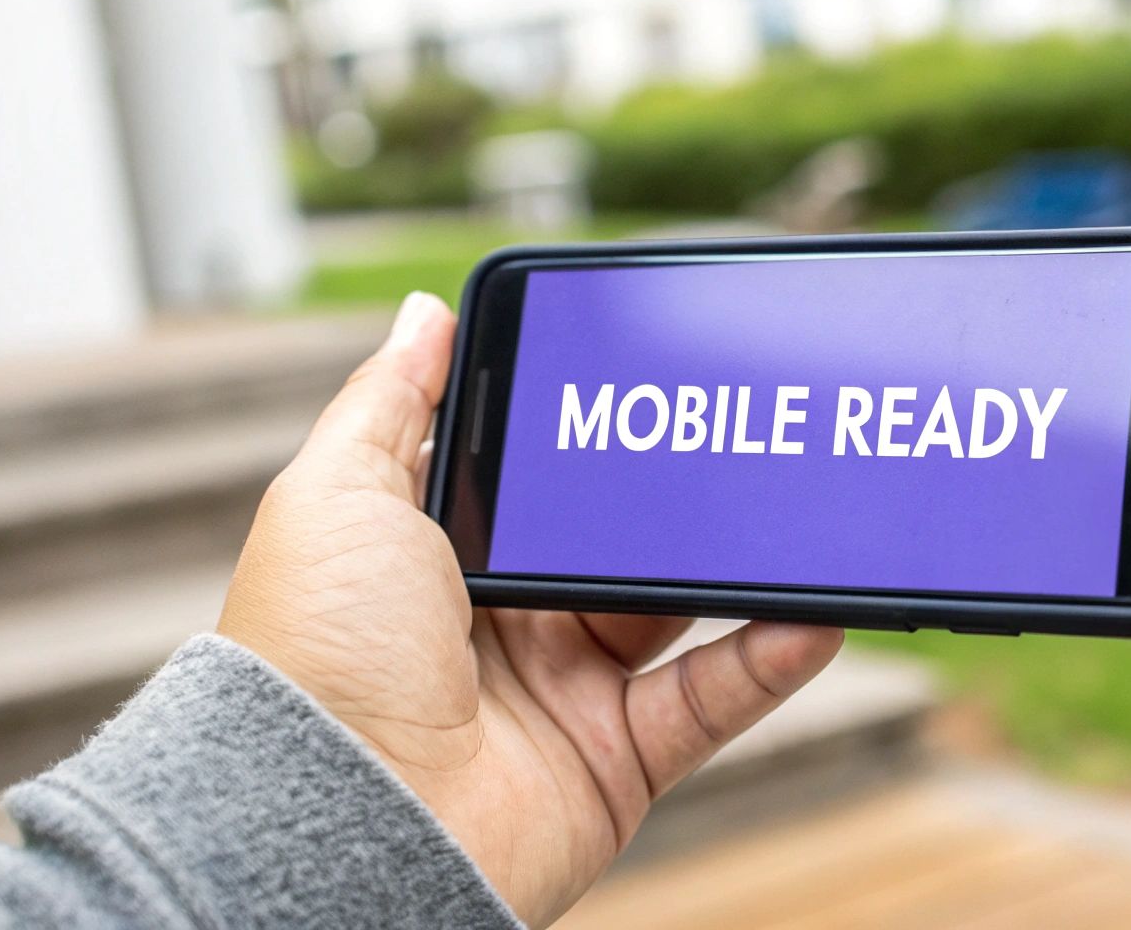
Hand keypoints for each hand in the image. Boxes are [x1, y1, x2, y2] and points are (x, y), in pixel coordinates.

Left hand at [218, 292, 843, 927]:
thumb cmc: (318, 652)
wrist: (345, 819)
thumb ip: (393, 400)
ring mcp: (564, 691)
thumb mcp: (337, 494)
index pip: (531, 477)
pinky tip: (812, 611)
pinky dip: (767, 658)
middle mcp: (505, 621)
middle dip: (676, 494)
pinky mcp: (615, 761)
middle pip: (615, 540)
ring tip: (800, 512)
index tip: (648, 377)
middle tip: (742, 434)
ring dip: (740, 569)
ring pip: (677, 614)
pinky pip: (708, 700)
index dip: (585, 431)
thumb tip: (425, 312)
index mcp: (438, 553)